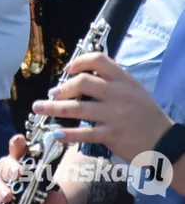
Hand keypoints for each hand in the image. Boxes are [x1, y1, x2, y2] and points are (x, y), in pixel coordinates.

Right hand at [0, 134, 68, 203]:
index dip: (17, 143)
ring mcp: (1, 188)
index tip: (20, 140)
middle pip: (5, 165)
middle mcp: (9, 173)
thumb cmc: (46, 199)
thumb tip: (57, 199)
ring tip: (7, 196)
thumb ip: (55, 198)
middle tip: (17, 174)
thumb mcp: (54, 198)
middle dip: (10, 168)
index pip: (18, 149)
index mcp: (24, 164)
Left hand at [32, 52, 174, 162]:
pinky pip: (84, 133)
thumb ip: (111, 82)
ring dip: (54, 108)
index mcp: (124, 81)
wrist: (166, 142)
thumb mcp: (133, 91)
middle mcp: (119, 95)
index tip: (67, 69)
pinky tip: (55, 133)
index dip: (79, 62)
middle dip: (62, 87)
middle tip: (52, 93)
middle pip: (83, 83)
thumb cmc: (146, 115)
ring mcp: (115, 116)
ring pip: (78, 108)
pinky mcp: (112, 135)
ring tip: (39, 107)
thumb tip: (79, 76)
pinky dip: (67, 134)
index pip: (99, 60)